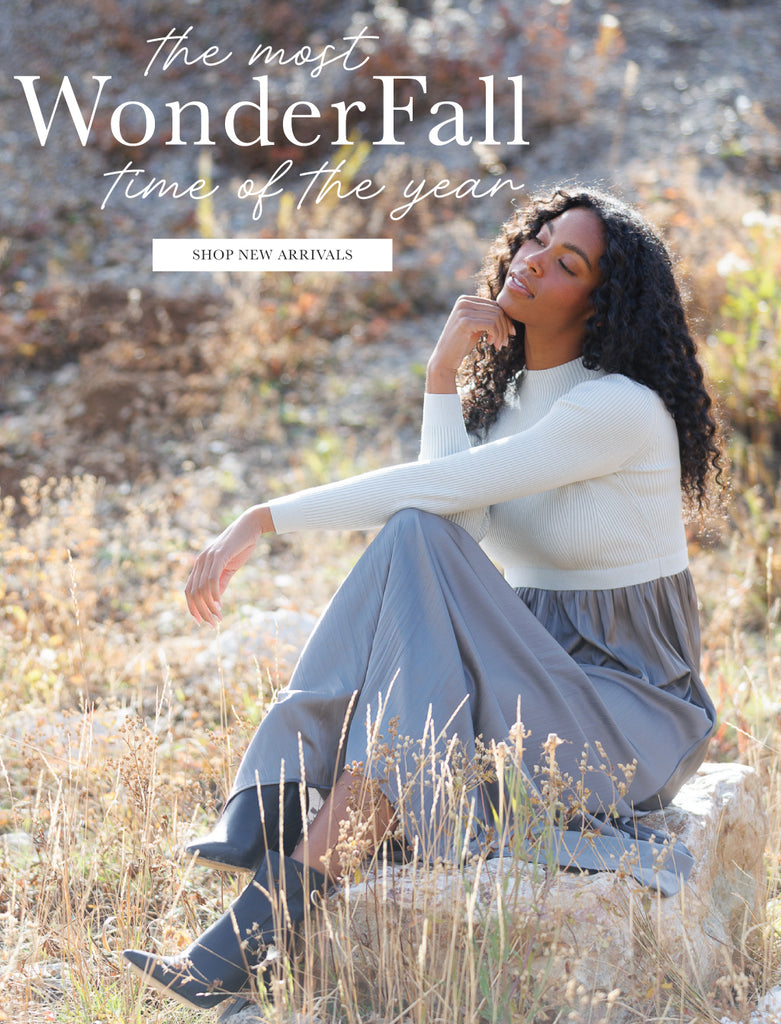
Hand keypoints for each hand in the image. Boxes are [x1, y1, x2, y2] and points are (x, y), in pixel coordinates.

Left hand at [185, 504, 273, 625]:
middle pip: (192, 592)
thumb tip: (216, 601)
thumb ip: (221, 582)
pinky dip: (214, 595)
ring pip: (201, 589)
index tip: (201, 622)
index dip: (192, 608)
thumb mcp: (229, 568)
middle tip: (212, 625)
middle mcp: (200, 561)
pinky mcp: (218, 556)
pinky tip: (220, 605)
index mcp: (200, 564)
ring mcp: (207, 558)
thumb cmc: (240, 546)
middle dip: (200, 612)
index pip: (189, 590)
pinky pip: (212, 580)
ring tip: (218, 618)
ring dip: (208, 607)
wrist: (250, 526)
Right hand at [426, 295, 514, 392]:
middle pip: (497, 309)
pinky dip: (496, 335)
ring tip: (499, 345)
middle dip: (505, 327)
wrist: (445, 359)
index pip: (494, 305)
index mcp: (465, 300)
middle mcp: (463, 302)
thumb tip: (509, 312)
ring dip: (501, 333)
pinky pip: (491, 325)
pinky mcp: (466, 322)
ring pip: (496, 317)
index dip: (506, 320)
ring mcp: (463, 311)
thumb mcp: (476, 326)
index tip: (509, 334)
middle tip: (505, 343)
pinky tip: (491, 343)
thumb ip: (486, 316)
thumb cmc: (461, 344)